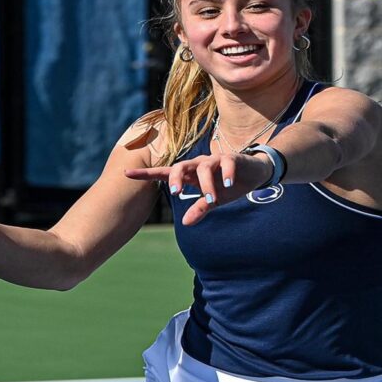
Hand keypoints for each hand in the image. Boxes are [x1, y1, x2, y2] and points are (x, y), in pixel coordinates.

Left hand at [124, 152, 273, 225]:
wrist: (254, 173)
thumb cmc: (228, 186)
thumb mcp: (214, 201)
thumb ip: (200, 209)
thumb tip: (185, 222)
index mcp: (191, 174)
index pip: (165, 172)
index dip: (146, 174)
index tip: (126, 174)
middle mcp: (199, 164)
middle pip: (181, 166)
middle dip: (177, 178)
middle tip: (175, 193)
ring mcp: (215, 160)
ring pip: (205, 167)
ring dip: (207, 184)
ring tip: (212, 200)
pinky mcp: (232, 158)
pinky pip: (227, 163)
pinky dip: (227, 174)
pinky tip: (228, 185)